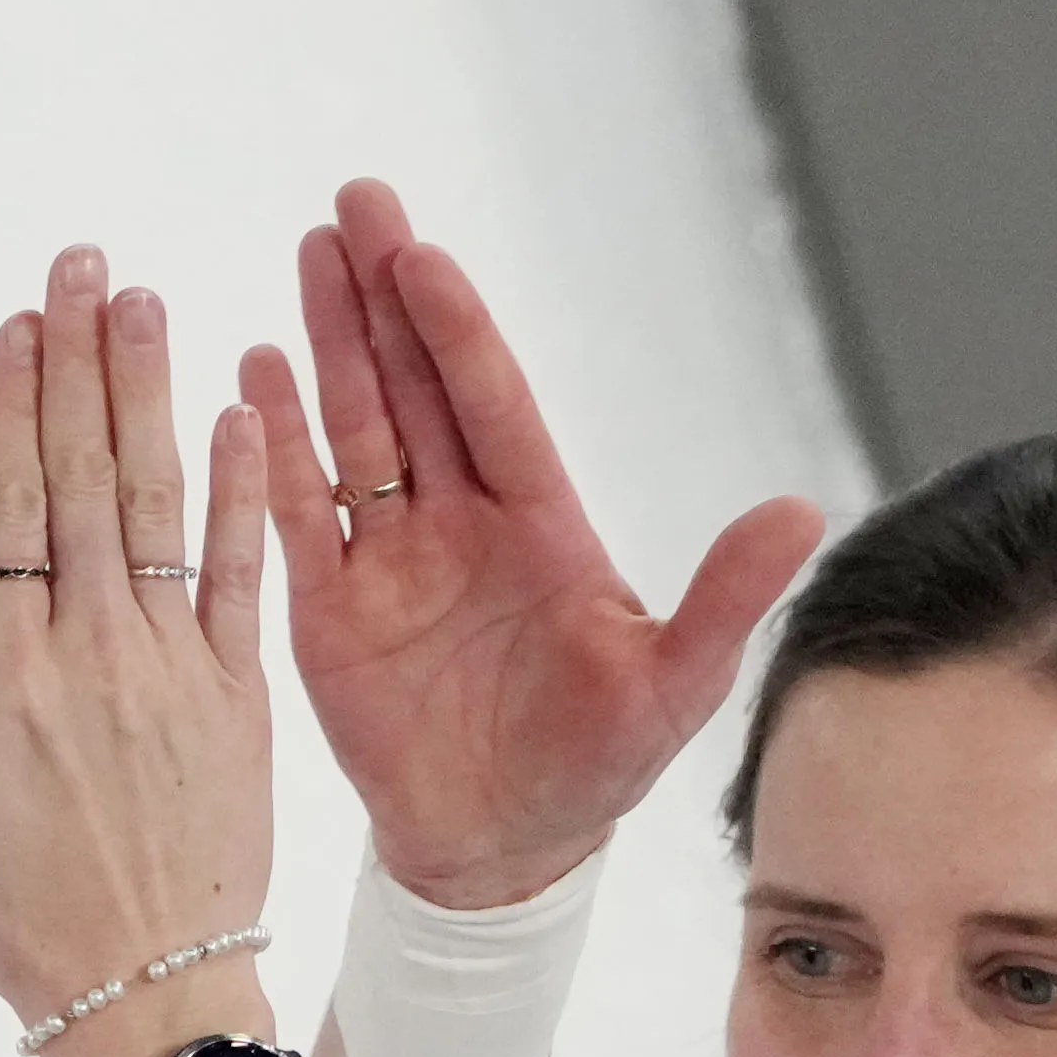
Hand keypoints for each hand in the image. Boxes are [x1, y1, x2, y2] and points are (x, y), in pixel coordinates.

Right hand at [0, 248, 277, 1056]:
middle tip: (82, 263)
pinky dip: (243, 492)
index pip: (2, 507)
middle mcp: (88, 651)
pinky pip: (241, 574)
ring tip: (146, 303)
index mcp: (1, 675)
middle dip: (77, 362)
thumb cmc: (19, 924)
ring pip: (154, 503)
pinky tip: (242, 413)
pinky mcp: (238, 699)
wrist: (149, 1001)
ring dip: (148, 395)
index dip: (8, 407)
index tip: (15, 325)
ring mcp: (169, 668)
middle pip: (77, 476)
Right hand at [244, 180, 826, 912]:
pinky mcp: (331, 608)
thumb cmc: (594, 769)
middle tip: (357, 202)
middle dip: (386, 296)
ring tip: (309, 254)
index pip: (493, 404)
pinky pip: (295, 513)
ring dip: (330, 345)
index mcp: (539, 522)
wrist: (502, 855)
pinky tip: (255, 375)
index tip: (422, 258)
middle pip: (418, 387)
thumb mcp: (674, 689)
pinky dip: (274, 448)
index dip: (457, 331)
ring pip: (355, 429)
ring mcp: (391, 558)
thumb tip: (801, 510)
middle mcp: (460, 520)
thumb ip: (724, 600)